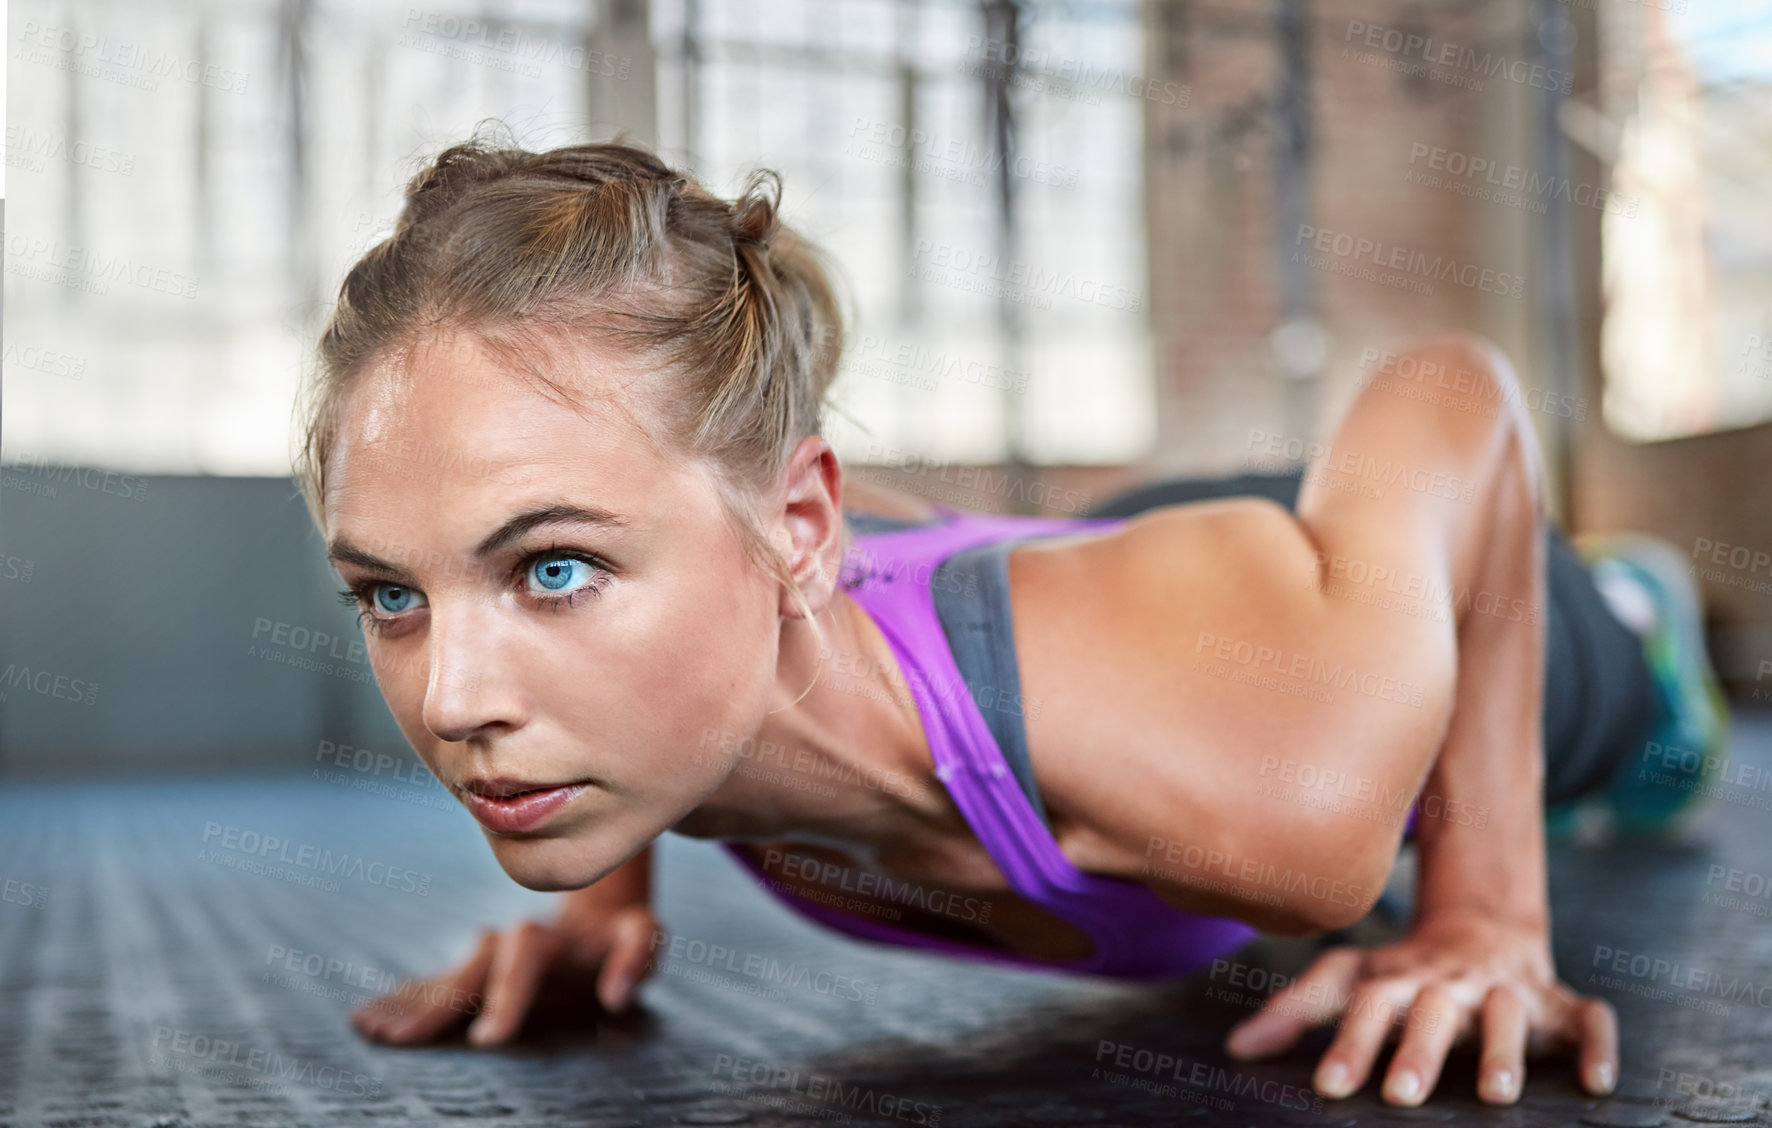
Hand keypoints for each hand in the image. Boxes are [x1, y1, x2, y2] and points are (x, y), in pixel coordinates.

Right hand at [350, 901, 661, 1046]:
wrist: (596, 910)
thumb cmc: (624, 932)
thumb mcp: (644, 937)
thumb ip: (635, 959)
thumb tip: (616, 996)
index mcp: (551, 935)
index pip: (525, 958)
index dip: (507, 995)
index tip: (489, 1040)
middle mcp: (510, 940)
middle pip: (469, 969)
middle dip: (436, 1006)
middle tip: (401, 1038)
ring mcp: (488, 954)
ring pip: (443, 978)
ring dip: (407, 1004)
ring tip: (370, 1026)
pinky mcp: (474, 970)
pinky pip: (432, 986)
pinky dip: (403, 1001)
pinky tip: (369, 1018)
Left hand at [1222, 909, 1617, 1105]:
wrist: (1482, 930)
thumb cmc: (1403, 971)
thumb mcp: (1349, 979)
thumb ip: (1295, 1011)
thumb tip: (1236, 1051)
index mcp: (1400, 979)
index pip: (1368, 1007)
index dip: (1348, 1045)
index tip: (1328, 1087)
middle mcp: (1453, 983)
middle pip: (1432, 1013)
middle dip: (1418, 1052)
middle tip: (1400, 1094)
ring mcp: (1509, 990)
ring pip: (1507, 1015)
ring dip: (1502, 1050)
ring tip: (1494, 1095)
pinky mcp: (1561, 1003)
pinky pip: (1589, 1019)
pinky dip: (1596, 1046)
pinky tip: (1597, 1083)